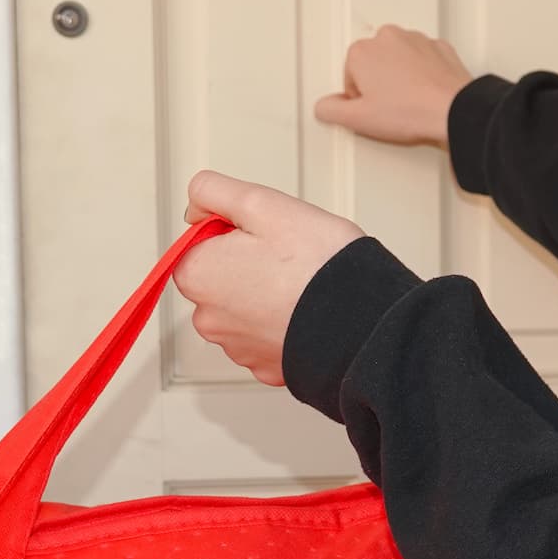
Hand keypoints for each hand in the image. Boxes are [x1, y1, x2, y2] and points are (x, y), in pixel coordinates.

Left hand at [175, 171, 364, 385]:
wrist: (361, 320)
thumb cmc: (316, 263)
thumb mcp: (260, 202)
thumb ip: (213, 191)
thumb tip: (195, 206)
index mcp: (197, 275)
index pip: (199, 244)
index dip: (233, 232)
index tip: (265, 234)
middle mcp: (208, 319)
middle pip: (220, 279)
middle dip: (247, 265)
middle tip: (287, 256)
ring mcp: (238, 348)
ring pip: (244, 310)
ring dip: (265, 296)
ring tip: (300, 285)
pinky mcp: (266, 367)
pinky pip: (268, 336)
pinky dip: (282, 324)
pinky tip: (305, 311)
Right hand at [315, 26, 473, 145]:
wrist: (452, 111)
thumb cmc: (410, 111)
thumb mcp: (359, 120)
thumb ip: (332, 111)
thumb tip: (324, 107)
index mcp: (362, 51)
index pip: (349, 77)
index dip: (358, 99)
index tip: (371, 111)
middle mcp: (387, 38)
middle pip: (372, 64)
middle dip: (378, 84)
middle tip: (389, 108)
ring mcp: (415, 40)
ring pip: (398, 60)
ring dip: (399, 78)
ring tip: (409, 103)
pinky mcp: (438, 47)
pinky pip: (422, 61)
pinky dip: (422, 75)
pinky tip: (424, 94)